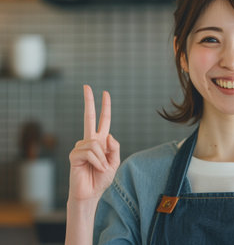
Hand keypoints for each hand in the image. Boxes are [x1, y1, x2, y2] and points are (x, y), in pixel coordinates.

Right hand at [68, 85, 119, 201]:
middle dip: (89, 101)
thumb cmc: (101, 178)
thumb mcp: (115, 162)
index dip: (105, 107)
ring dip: (102, 159)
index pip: (103, 120)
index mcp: (101, 141)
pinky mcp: (74, 155)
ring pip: (96, 144)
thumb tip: (106, 135)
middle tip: (86, 86)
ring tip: (99, 169)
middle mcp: (90, 141)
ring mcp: (80, 147)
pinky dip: (96, 162)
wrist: (90, 193)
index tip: (105, 93)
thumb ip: (114, 148)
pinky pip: (90, 152)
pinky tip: (93, 169)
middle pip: (89, 117)